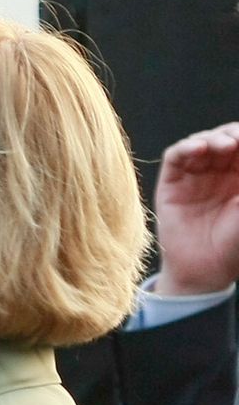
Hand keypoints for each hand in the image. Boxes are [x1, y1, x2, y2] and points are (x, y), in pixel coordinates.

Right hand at [154, 122, 238, 294]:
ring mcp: (194, 176)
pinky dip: (185, 148)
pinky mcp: (172, 183)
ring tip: (222, 145)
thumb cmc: (233, 245)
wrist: (204, 271)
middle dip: (232, 134)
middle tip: (238, 141)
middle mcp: (219, 172)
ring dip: (212, 138)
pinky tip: (197, 148)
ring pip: (202, 142)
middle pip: (225, 138)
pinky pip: (176, 156)